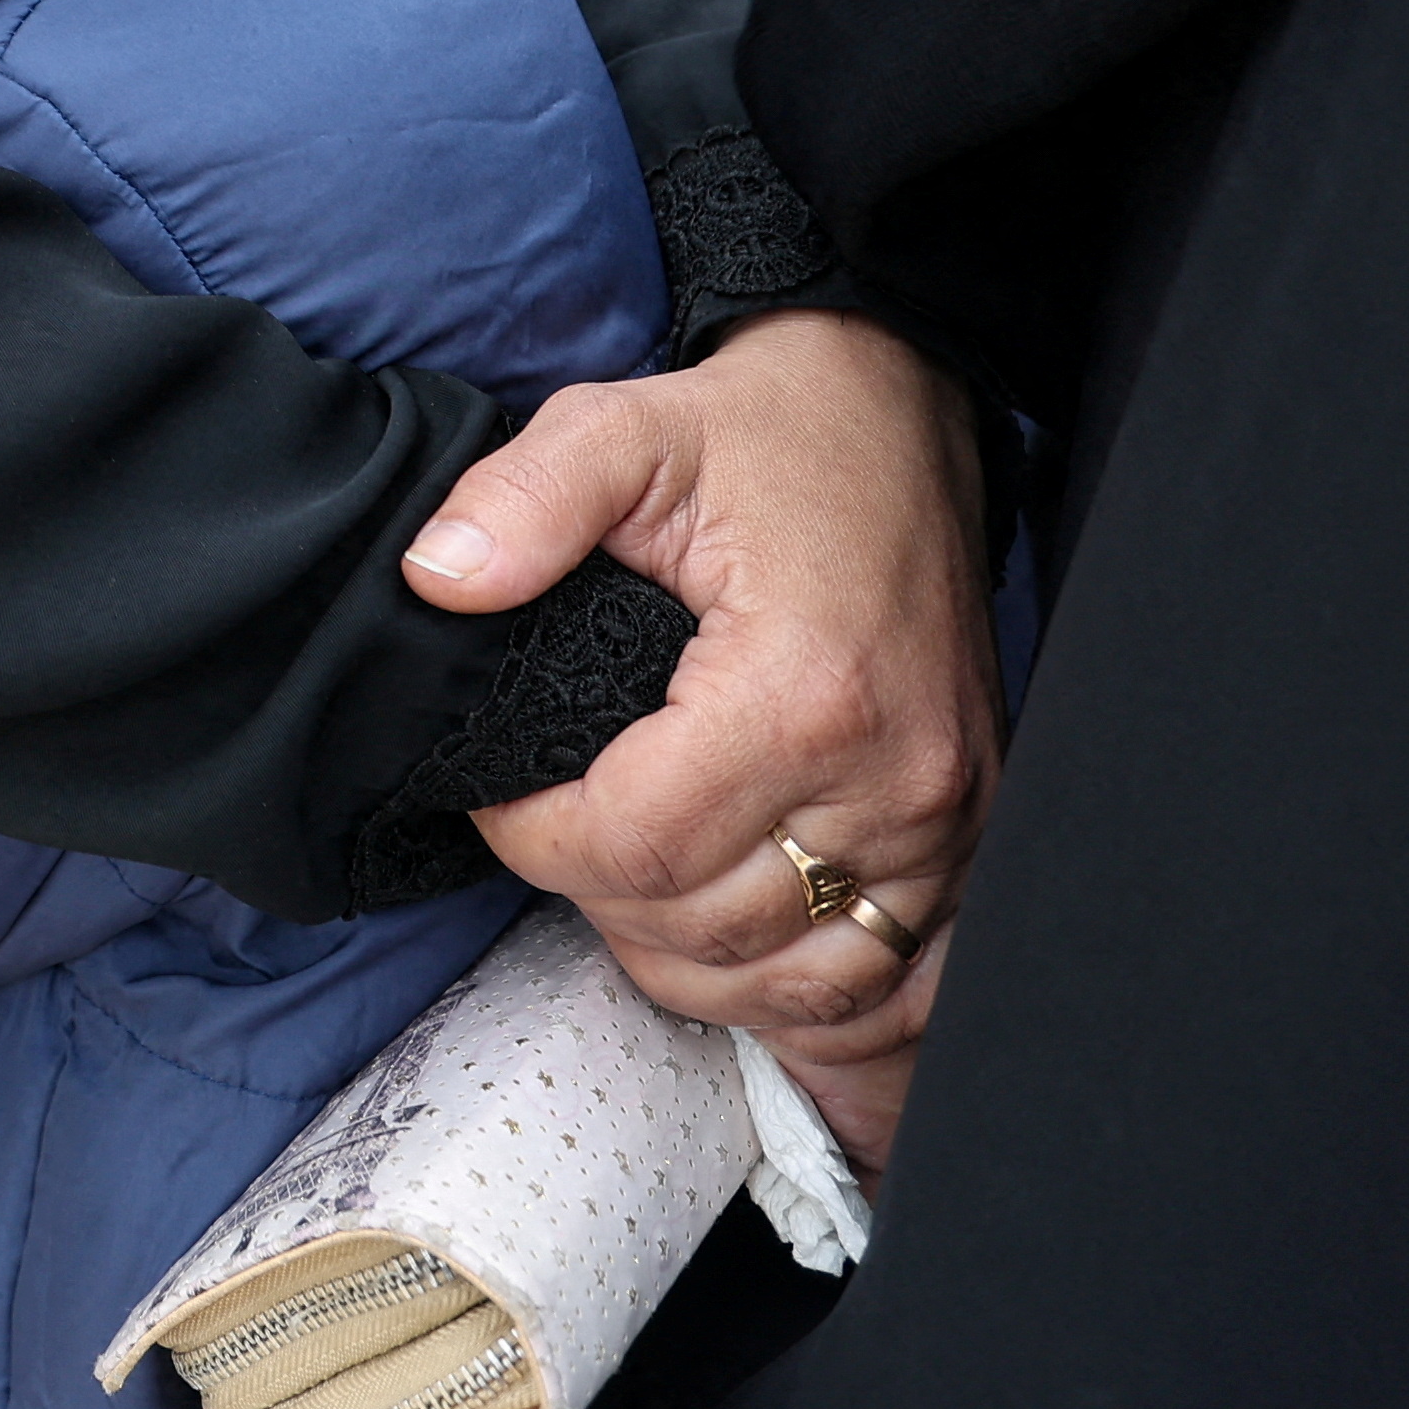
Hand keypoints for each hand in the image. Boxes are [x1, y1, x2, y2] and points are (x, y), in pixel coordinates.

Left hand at [402, 309, 996, 1172]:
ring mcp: (947, 825)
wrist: (901, 416)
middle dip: (601, 893)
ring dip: (691, 956)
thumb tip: (437, 578)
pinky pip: (892, 988)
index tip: (502, 792)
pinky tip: (740, 940)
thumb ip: (524, 499)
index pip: (638, 847)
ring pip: (793, 983)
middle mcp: (895, 780)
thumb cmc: (766, 434)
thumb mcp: (624, 427)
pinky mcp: (971, 840)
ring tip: (635, 873)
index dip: (535, 836)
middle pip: (708, 930)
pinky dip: (806, 992)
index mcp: (805, 691)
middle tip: (563, 821)